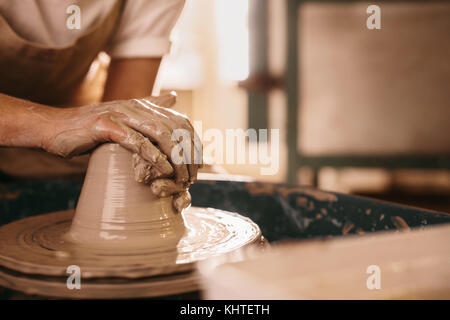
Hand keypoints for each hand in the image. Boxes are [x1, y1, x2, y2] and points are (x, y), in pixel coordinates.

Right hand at [42, 93, 200, 182]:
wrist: (54, 129)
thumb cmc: (92, 129)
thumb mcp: (125, 117)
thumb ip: (150, 108)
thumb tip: (174, 96)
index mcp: (144, 106)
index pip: (182, 122)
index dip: (194, 144)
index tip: (198, 166)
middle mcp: (137, 106)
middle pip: (176, 129)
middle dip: (189, 155)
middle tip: (192, 178)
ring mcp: (122, 114)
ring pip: (161, 134)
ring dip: (175, 159)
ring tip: (181, 178)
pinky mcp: (106, 125)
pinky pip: (136, 141)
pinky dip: (153, 157)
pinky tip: (162, 171)